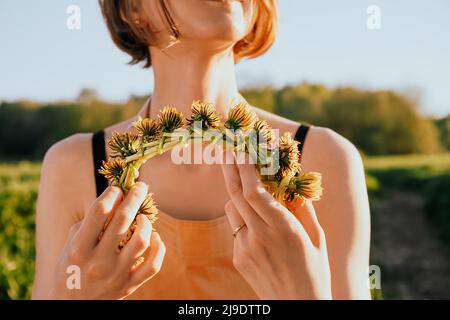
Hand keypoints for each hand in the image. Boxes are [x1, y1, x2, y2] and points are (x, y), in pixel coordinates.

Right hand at [49, 182, 165, 299]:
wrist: (71, 306)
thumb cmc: (70, 268)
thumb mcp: (71, 244)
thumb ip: (90, 222)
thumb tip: (115, 197)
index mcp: (79, 248)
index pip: (99, 211)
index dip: (112, 193)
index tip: (118, 188)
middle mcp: (98, 261)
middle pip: (123, 220)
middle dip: (135, 197)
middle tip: (141, 186)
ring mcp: (117, 274)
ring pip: (141, 240)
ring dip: (145, 222)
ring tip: (143, 215)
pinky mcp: (130, 285)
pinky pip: (154, 264)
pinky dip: (158, 247)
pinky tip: (154, 236)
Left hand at [221, 151, 331, 299]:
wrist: (297, 306)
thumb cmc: (315, 271)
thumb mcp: (316, 237)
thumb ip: (303, 208)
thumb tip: (293, 183)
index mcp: (283, 228)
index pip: (254, 191)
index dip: (244, 168)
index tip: (241, 151)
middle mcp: (260, 235)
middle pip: (235, 194)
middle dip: (230, 169)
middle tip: (227, 152)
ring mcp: (246, 247)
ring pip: (232, 209)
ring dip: (237, 195)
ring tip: (249, 191)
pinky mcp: (238, 258)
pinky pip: (235, 228)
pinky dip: (243, 219)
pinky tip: (257, 227)